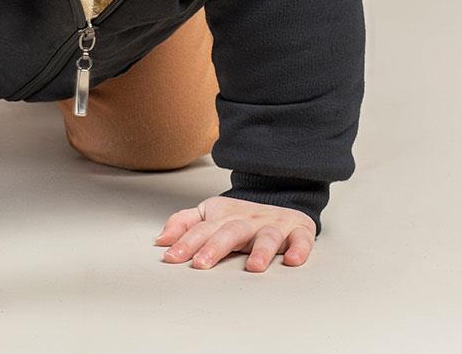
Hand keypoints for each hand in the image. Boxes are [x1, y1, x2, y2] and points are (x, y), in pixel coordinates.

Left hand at [153, 195, 315, 271]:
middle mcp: (248, 220)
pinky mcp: (298, 230)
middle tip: (201, 263)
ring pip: (267, 236)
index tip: (171, 257)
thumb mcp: (210, 213)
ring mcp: (273, 225)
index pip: (202, 229)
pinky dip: (299, 249)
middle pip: (231, 232)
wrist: (281, 194)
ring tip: (253, 268)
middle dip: (215, 247)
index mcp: (225, 217)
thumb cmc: (241, 214)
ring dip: (261, 251)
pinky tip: (292, 261)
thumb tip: (161, 240)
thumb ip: (184, 224)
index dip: (186, 242)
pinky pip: (301, 239)